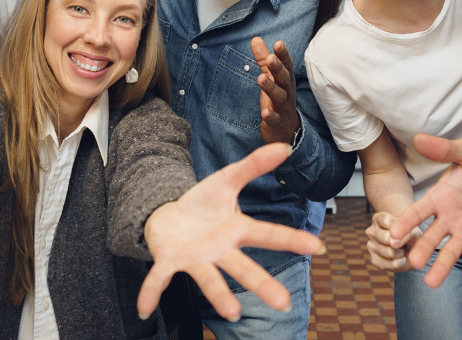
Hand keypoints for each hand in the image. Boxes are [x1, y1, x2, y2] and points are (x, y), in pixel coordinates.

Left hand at [137, 143, 325, 321]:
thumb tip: (283, 147)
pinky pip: (160, 278)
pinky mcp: (168, 261)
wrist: (166, 214)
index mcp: (236, 231)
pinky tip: (145, 309)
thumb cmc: (201, 204)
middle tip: (283, 303)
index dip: (292, 240)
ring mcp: (195, 259)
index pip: (268, 234)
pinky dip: (151, 292)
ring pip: (209, 278)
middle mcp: (219, 251)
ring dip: (219, 296)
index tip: (317, 247)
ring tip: (232, 313)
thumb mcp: (227, 180)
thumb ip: (253, 166)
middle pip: (243, 267)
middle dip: (262, 285)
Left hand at [250, 37, 299, 144]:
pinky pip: (275, 119)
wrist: (287, 132)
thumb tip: (255, 39)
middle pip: (284, 79)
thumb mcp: (271, 78)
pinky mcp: (277, 123)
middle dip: (278, 68)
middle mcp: (287, 92)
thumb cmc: (278, 101)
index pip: (286, 65)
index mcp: (286, 81)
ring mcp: (283, 108)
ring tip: (261, 79)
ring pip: (279, 97)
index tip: (278, 43)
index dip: (283, 55)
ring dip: (271, 88)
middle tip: (270, 58)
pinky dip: (270, 116)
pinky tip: (264, 113)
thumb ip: (263, 60)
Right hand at [365, 212, 420, 272]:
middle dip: (401, 243)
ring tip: (402, 250)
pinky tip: (400, 259)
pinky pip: (388, 264)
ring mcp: (370, 246)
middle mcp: (371, 231)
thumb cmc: (411, 235)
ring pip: (389, 252)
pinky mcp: (373, 260)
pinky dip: (398, 264)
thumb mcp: (413, 230)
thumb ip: (405, 233)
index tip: (407, 231)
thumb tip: (393, 243)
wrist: (411, 250)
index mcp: (378, 219)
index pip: (387, 221)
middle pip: (386, 238)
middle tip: (404, 243)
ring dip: (401, 254)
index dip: (401, 228)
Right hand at [388, 135, 461, 287]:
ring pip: (450, 251)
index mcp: (441, 197)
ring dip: (442, 266)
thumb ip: (446, 149)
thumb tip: (418, 137)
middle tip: (412, 262)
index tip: (394, 236)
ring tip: (431, 283)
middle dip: (422, 249)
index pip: (418, 211)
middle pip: (431, 236)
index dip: (406, 223)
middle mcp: (449, 218)